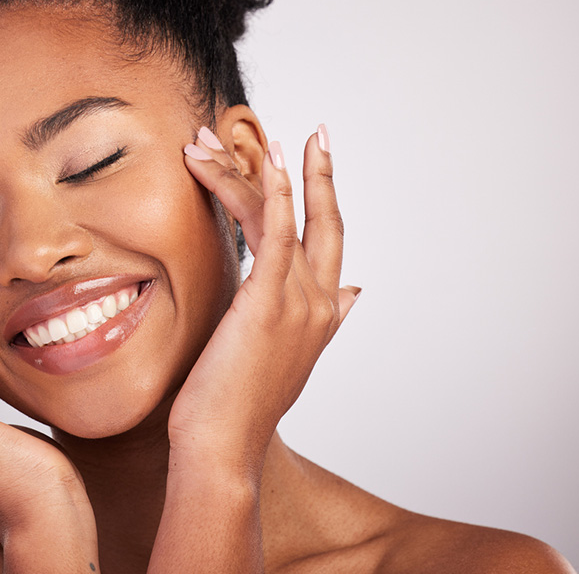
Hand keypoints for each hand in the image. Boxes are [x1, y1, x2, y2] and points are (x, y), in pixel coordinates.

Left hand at [171, 125, 358, 473]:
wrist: (223, 446)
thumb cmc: (240, 407)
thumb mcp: (290, 358)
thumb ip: (324, 321)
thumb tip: (356, 292)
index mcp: (323, 315)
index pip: (328, 246)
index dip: (324, 204)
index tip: (315, 170)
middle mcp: (320, 303)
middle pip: (327, 223)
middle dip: (323, 175)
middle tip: (318, 133)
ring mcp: (299, 301)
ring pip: (287, 217)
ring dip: (263, 171)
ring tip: (235, 135)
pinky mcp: (269, 300)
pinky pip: (275, 232)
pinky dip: (274, 191)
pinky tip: (270, 158)